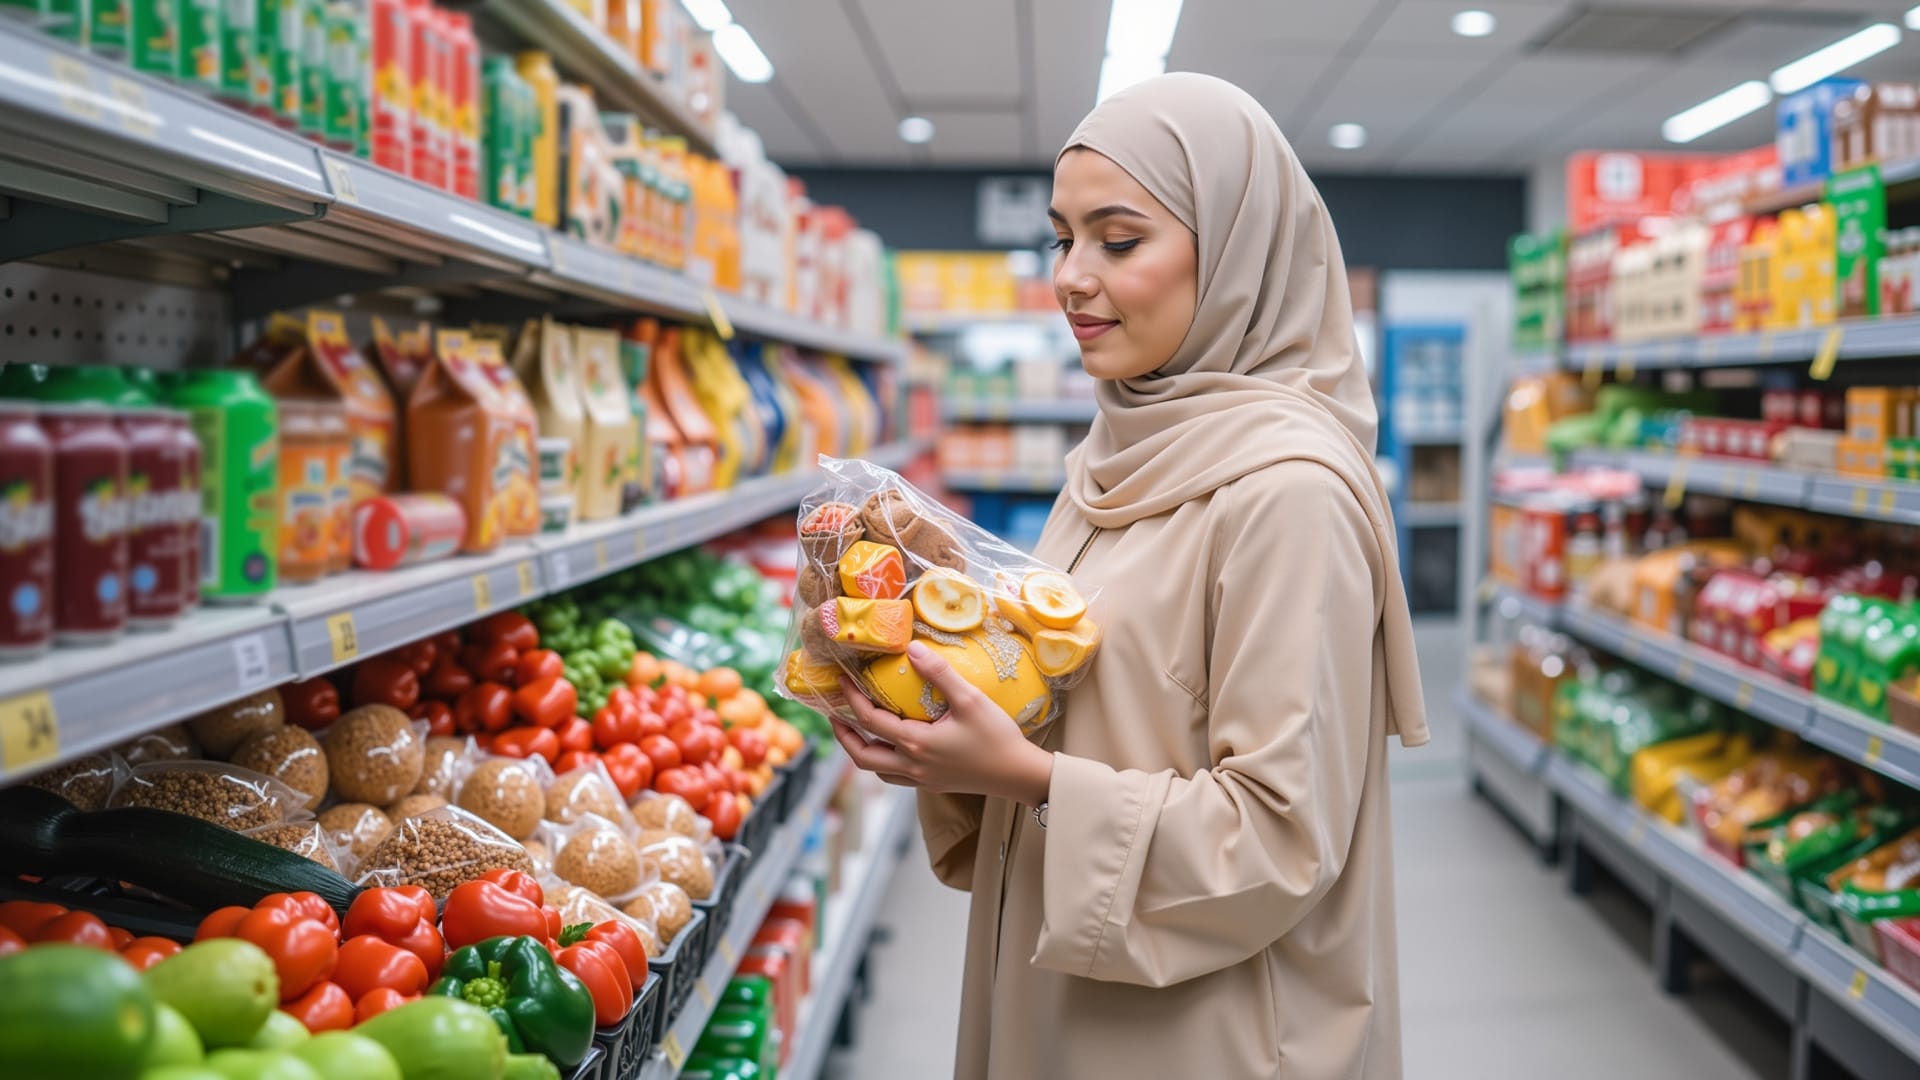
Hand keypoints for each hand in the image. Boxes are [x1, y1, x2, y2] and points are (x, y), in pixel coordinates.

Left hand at [833, 641, 1053, 804]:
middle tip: (834, 715)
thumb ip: (939, 673)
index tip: (841, 681)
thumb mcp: (970, 699)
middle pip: (862, 756)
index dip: (851, 700)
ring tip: (855, 730)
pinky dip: (882, 761)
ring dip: (860, 751)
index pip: (870, 721)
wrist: (1018, 775)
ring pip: (876, 770)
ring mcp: (921, 779)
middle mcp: (912, 765)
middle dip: (842, 736)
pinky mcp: (932, 784)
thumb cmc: (997, 737)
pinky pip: (895, 776)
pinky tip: (890, 746)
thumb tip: (912, 648)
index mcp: (916, 743)